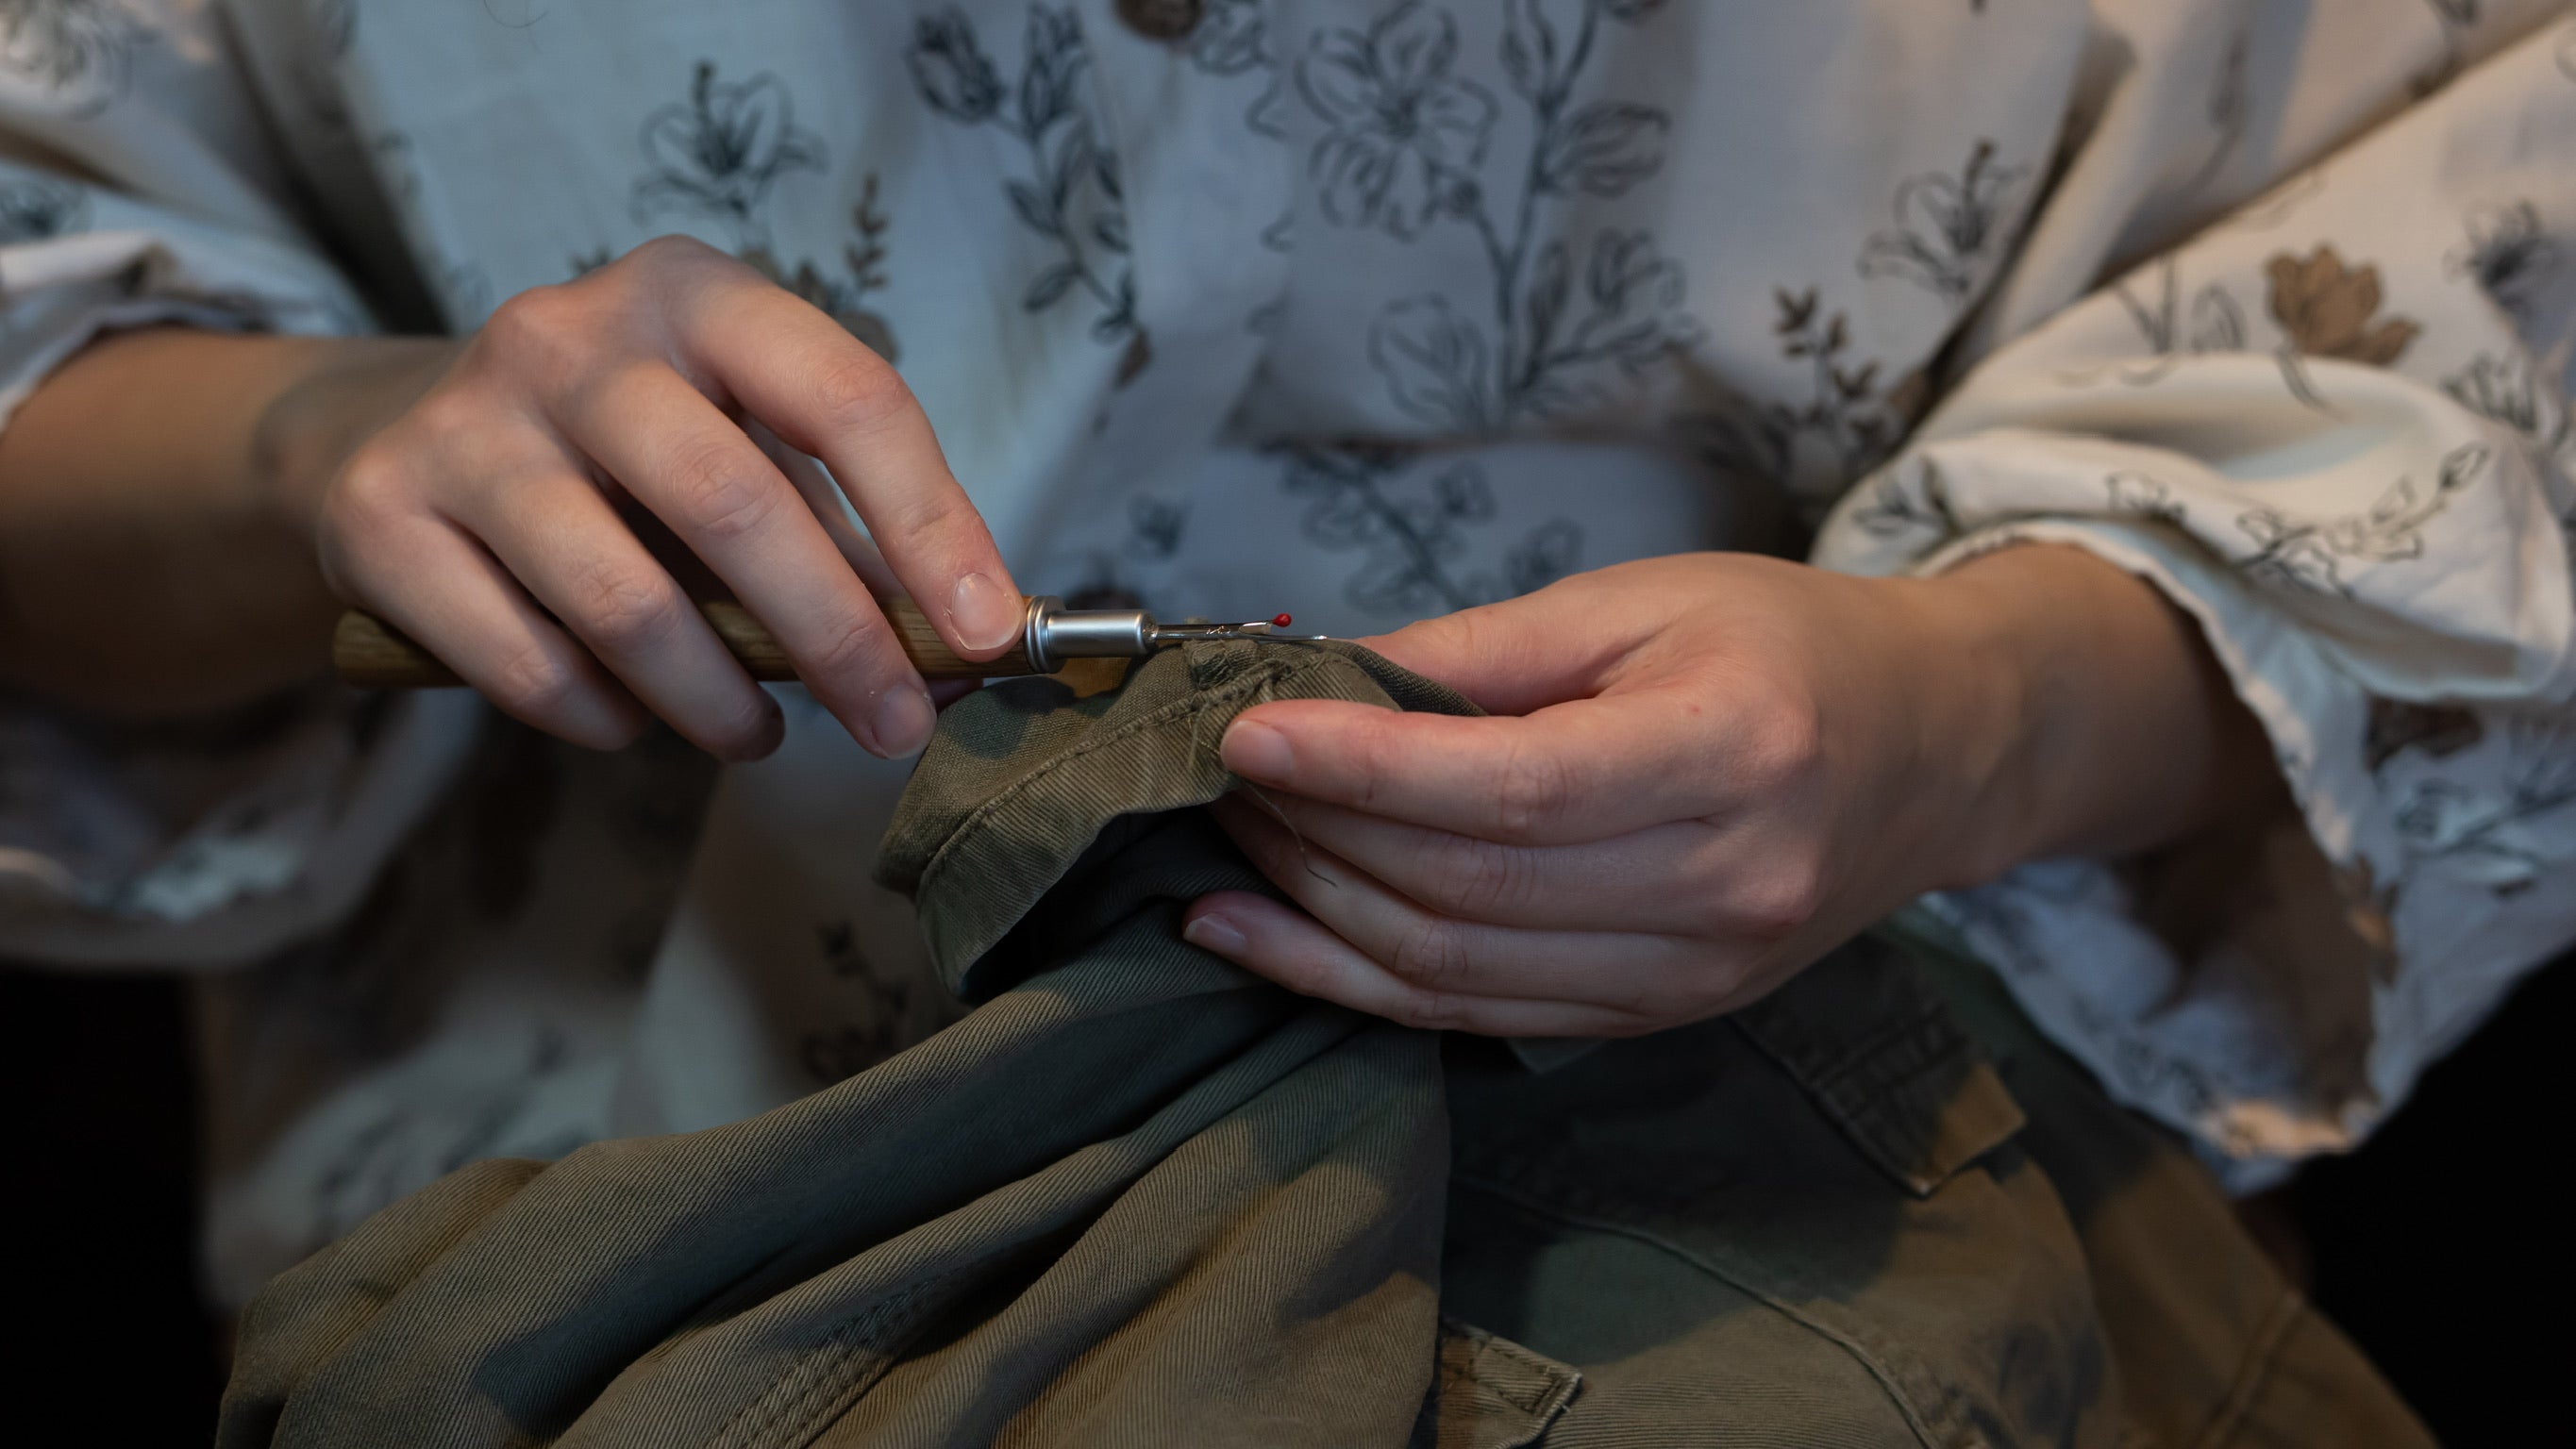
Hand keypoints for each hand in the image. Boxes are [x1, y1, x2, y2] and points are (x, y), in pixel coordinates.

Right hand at [286, 235, 1018, 759]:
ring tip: (757, 733)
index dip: (931, 523)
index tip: (988, 633)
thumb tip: (968, 655)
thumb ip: (854, 539)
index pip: (843, 396)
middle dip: (836, 638)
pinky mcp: (381, 518)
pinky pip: (526, 663)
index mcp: (695, 294)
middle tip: (892, 725)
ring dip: (718, 700)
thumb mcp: (744, 444)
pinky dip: (605, 720)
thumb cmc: (629, 455)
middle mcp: (569, 336)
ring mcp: (464, 423)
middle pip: (732, 503)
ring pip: (625, 601)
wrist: (402, 434)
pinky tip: (636, 720)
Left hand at [1180, 548, 2272, 1036]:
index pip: (1509, 789)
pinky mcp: (1658, 1015)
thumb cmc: (1789, 649)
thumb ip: (1485, 651)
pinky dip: (1359, 983)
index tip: (1246, 733)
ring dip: (1317, 919)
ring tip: (1225, 852)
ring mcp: (1693, 973)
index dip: (1360, 769)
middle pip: (1468, 889)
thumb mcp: (1645, 601)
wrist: (1936, 751)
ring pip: (1459, 973)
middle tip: (1223, 777)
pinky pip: (1479, 1016)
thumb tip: (1326, 681)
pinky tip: (1267, 938)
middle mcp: (1723, 887)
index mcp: (1732, 754)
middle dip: (1318, 837)